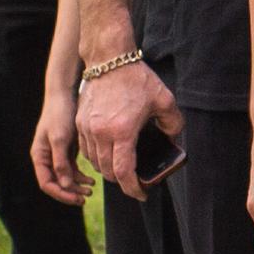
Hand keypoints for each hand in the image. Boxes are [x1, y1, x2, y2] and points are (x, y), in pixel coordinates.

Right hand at [31, 71, 86, 205]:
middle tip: (86, 197)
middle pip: (56, 183)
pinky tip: (92, 177)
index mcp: (39, 156)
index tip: (78, 199)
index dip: (61, 194)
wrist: (66, 96)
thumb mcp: (61, 139)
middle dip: (70, 192)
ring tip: (92, 188)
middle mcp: (45, 157)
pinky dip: (81, 175)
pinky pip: (72, 168)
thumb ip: (61, 162)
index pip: (47, 183)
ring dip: (77, 185)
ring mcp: (56, 154)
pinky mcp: (66, 149)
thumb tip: (64, 185)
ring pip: (65, 177)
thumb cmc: (60, 115)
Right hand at [76, 57, 178, 196]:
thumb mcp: (165, 101)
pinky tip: (108, 154)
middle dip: (122, 181)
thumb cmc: (137, 79)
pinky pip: (85, 149)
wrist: (109, 59)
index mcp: (122, 132)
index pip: (124, 172)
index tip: (142, 194)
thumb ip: (173, 124)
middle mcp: (100, 133)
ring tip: (122, 169)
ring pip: (94, 161)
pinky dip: (96, 157)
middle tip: (135, 182)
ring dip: (108, 170)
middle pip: (108, 171)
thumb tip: (173, 139)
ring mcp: (87, 128)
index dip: (133, 188)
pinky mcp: (79, 122)